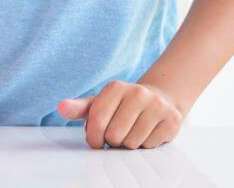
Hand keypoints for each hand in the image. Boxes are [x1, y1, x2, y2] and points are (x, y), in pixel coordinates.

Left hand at [58, 80, 184, 148]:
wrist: (158, 99)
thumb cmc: (121, 105)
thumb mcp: (98, 104)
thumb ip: (78, 108)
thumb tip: (61, 107)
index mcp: (115, 87)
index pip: (97, 123)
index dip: (94, 138)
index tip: (96, 139)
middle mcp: (137, 92)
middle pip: (114, 135)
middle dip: (112, 141)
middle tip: (117, 133)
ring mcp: (157, 105)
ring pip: (132, 143)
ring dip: (128, 143)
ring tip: (132, 131)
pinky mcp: (172, 119)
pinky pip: (150, 145)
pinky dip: (145, 144)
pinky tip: (146, 132)